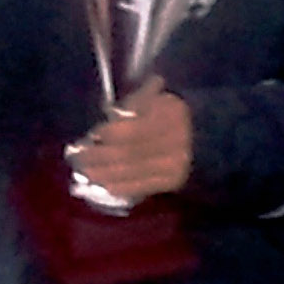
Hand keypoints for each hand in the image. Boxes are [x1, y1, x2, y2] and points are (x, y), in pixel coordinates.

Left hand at [67, 75, 191, 202]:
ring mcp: (176, 164)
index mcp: (172, 113)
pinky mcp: (173, 181)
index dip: (110, 133)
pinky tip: (101, 184)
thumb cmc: (171, 111)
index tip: (92, 134)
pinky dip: (118, 186)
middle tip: (75, 156)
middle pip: (129, 152)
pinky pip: (141, 186)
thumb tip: (111, 115)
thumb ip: (136, 102)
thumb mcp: (157, 97)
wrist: (207, 136)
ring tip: (83, 171)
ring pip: (131, 171)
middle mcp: (177, 141)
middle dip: (98, 155)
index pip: (135, 128)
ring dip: (102, 173)